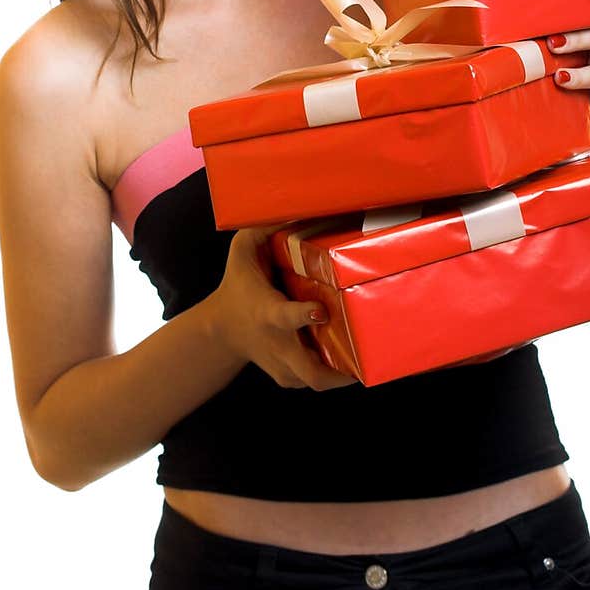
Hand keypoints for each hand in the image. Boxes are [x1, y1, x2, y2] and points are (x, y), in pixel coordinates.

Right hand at [208, 227, 358, 390]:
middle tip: (365, 359)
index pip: (285, 317)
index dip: (303, 316)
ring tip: (368, 361)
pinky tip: (348, 361)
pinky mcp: (289, 377)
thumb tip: (295, 206)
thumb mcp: (242, 250)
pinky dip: (331, 375)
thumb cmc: (238, 285)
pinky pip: (314, 382)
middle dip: (336, 372)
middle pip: (308, 371)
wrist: (221, 331)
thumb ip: (264, 227)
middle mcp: (278, 343)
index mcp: (268, 312)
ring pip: (315, 381)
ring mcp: (284, 365)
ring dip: (341, 375)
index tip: (321, 310)